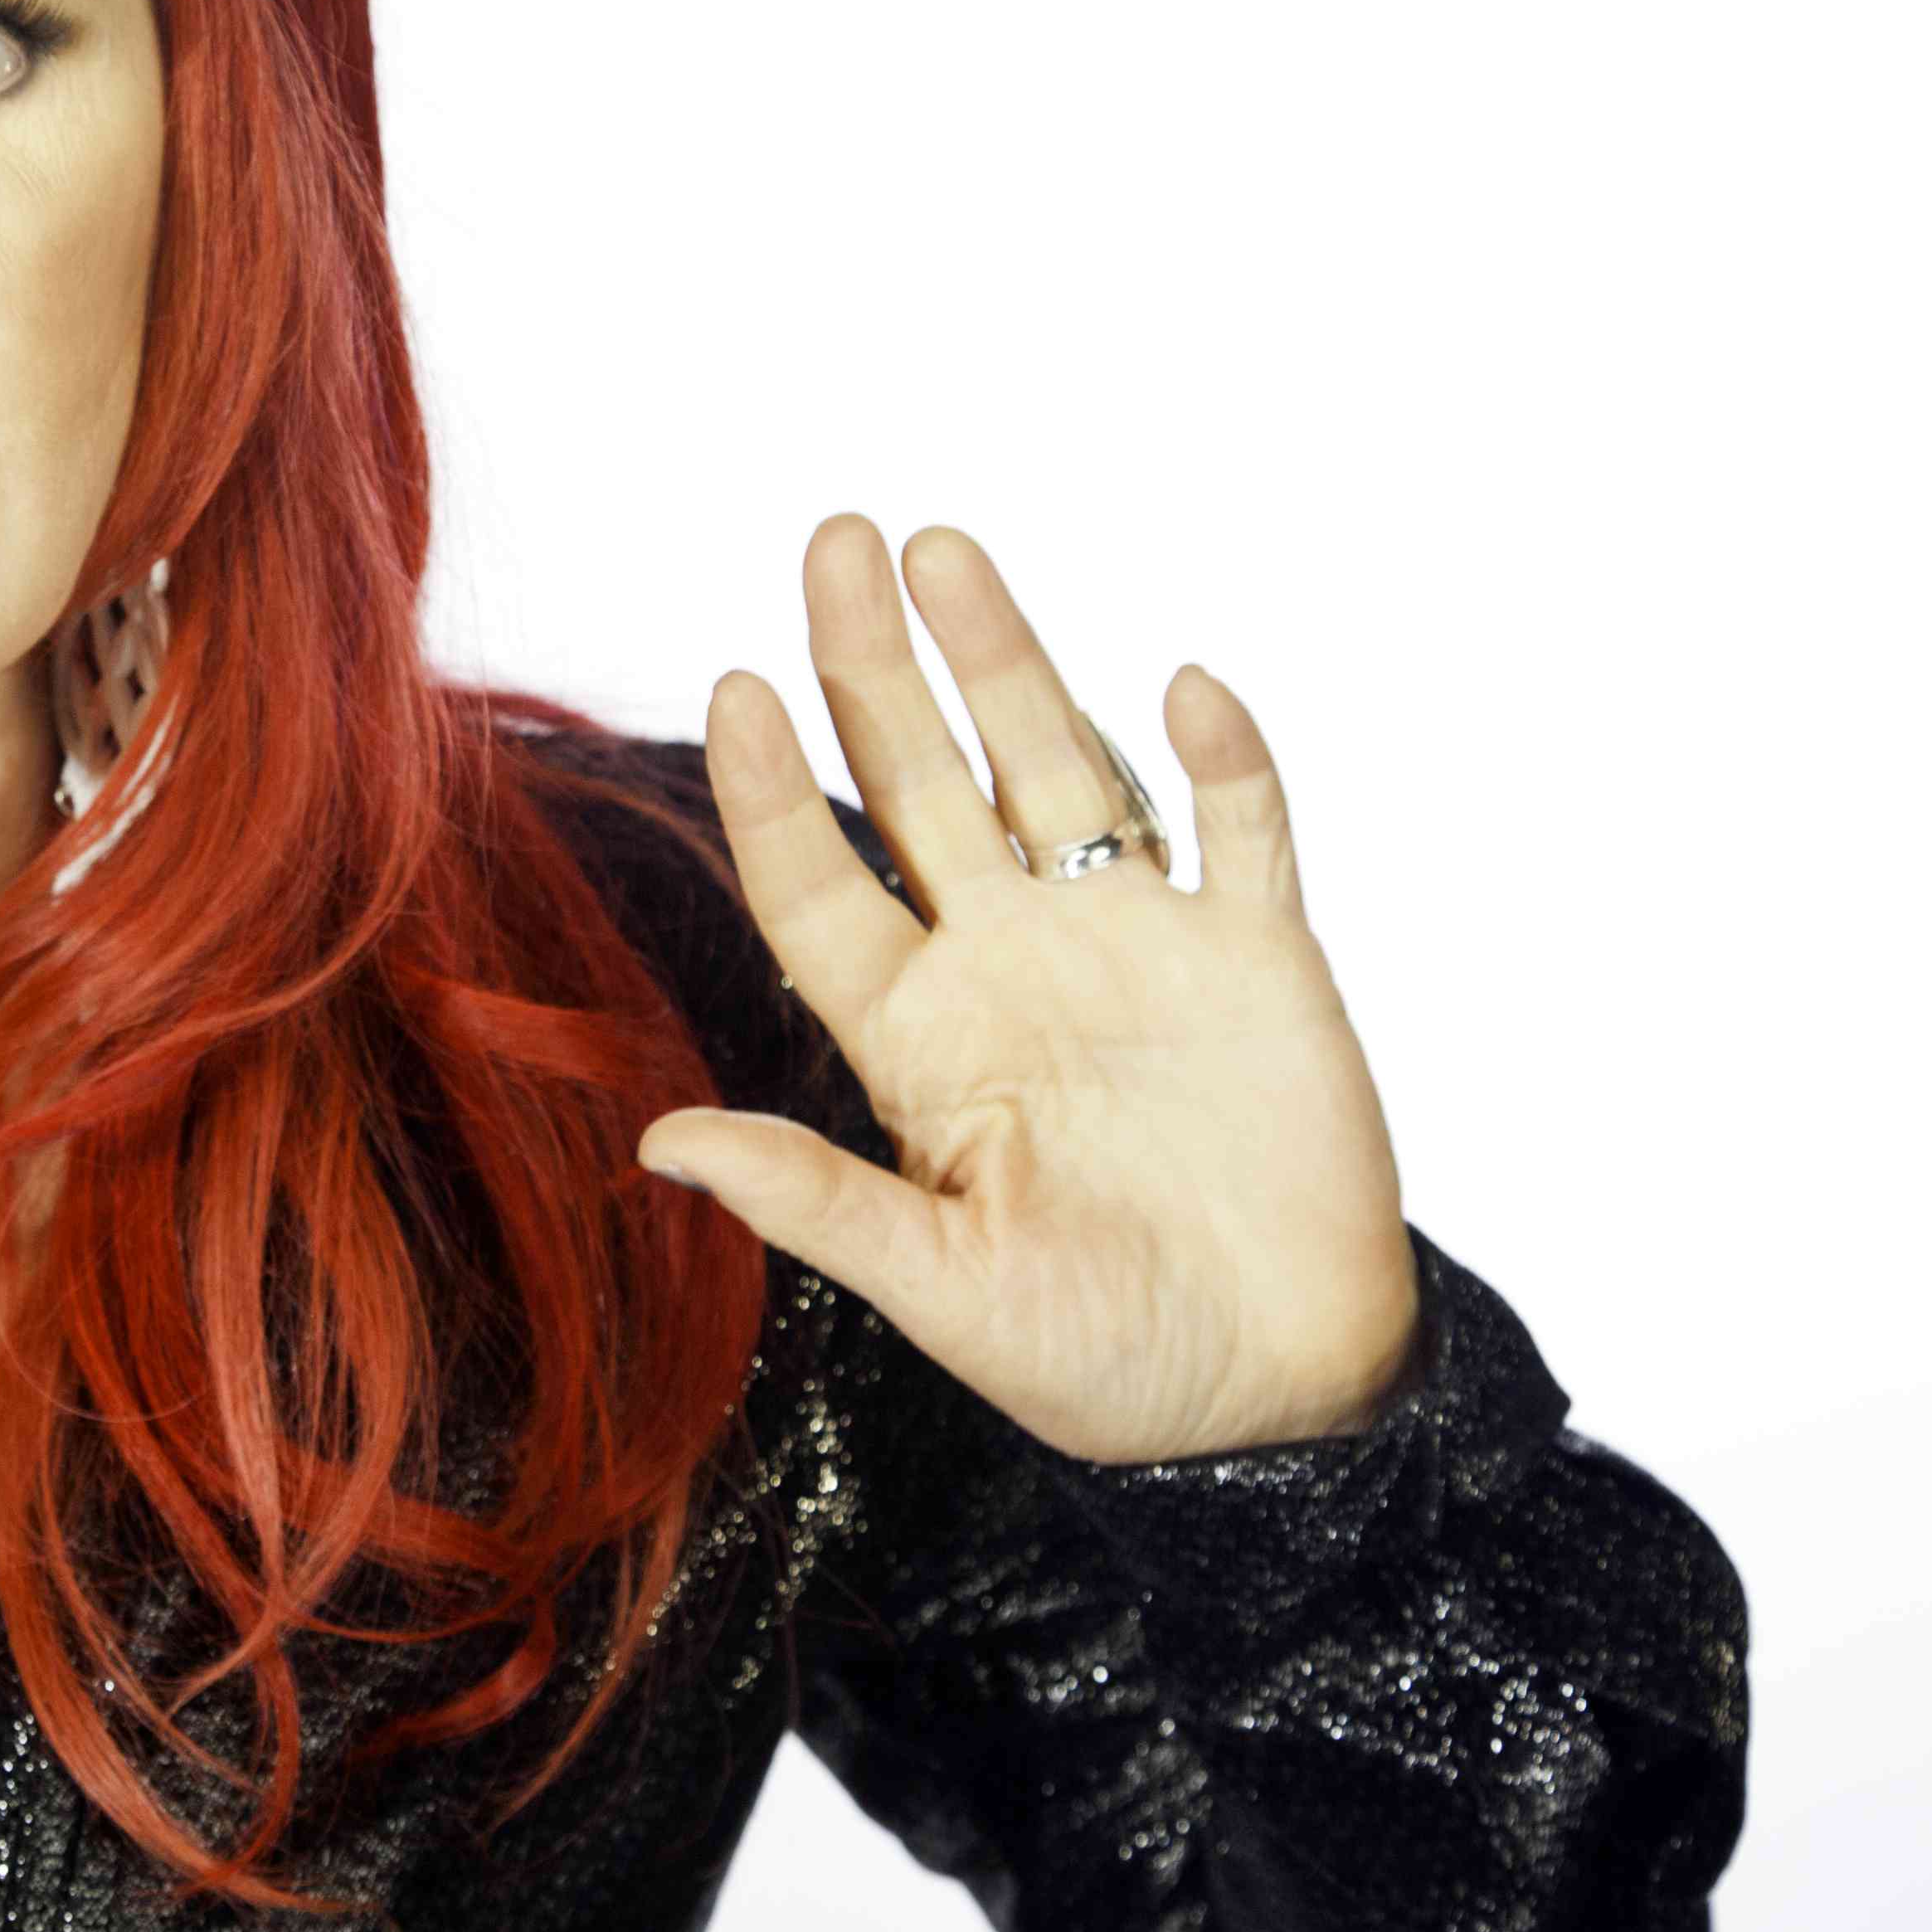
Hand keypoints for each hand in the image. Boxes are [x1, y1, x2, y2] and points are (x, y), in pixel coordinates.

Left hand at [638, 515, 1423, 1466]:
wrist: (1276, 1394)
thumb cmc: (1101, 1356)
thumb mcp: (945, 1290)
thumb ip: (817, 1203)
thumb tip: (656, 1143)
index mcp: (919, 1036)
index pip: (818, 886)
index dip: (774, 792)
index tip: (734, 685)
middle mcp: (1010, 963)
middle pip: (922, 783)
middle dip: (875, 662)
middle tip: (833, 537)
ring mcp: (1135, 947)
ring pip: (1059, 766)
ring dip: (1009, 659)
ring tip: (945, 549)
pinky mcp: (1261, 960)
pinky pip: (1241, 832)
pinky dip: (1224, 759)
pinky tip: (1182, 686)